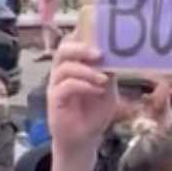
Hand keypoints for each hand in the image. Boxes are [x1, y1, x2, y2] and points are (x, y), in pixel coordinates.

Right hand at [44, 39, 117, 170]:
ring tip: (103, 78)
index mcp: (75, 65)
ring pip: (63, 67)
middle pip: (63, 49)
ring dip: (85, 70)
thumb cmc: (94, 113)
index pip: (73, 42)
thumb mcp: (108, 90)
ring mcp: (56, 85)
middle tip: (99, 53)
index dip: (82, 33)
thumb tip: (116, 55)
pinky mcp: (54, 100)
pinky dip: (82, 85)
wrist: (84, 139)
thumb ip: (109, 73)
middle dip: (81, 48)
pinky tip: (96, 89)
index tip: (100, 31)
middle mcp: (62, 72)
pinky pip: (65, 86)